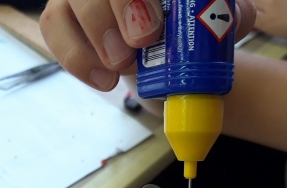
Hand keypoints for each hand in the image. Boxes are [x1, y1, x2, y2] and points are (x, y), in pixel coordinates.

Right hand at [40, 0, 255, 90]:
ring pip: (69, 0)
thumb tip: (232, 21)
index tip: (151, 30)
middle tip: (138, 46)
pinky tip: (105, 81)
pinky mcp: (61, 12)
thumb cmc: (188, 31)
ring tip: (121, 68)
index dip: (134, 0)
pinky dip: (76, 57)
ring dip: (95, 33)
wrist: (161, 54)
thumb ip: (227, 16)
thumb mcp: (216, 21)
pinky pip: (54, 27)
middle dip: (116, 9)